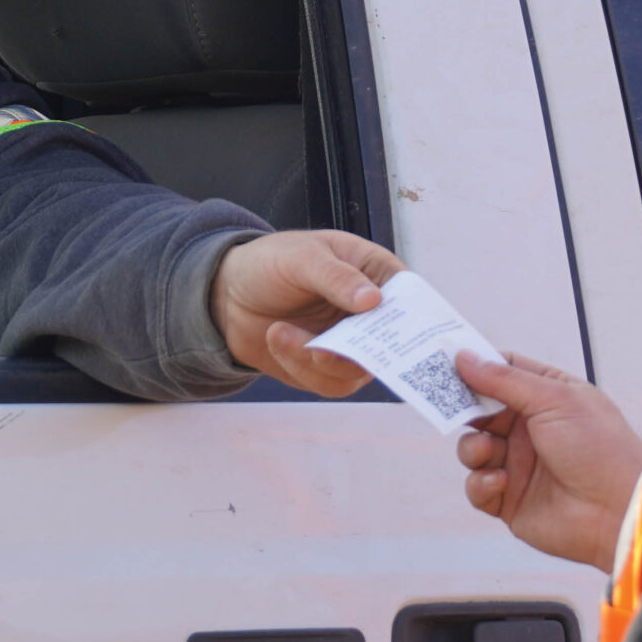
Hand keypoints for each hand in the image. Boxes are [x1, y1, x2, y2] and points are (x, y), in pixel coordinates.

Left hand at [212, 230, 405, 395]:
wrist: (227, 293)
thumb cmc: (271, 261)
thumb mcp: (302, 257)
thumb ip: (336, 278)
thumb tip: (373, 300)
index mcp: (377, 274)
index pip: (411, 300)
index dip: (414, 322)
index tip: (395, 337)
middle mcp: (372, 314)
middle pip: (392, 347)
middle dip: (355, 353)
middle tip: (319, 351)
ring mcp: (352, 344)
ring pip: (357, 372)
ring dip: (315, 360)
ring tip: (279, 332)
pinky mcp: (327, 368)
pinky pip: (329, 383)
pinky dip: (300, 368)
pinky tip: (277, 339)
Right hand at [455, 352, 641, 571]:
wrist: (618, 511)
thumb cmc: (600, 448)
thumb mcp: (554, 400)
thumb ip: (505, 380)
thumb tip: (464, 357)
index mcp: (548, 397)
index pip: (503, 372)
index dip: (475, 365)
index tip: (446, 360)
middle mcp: (531, 429)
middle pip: (479, 411)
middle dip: (462, 408)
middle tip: (444, 404)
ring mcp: (519, 465)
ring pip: (472, 448)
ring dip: (472, 448)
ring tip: (487, 452)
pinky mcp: (510, 500)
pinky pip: (477, 486)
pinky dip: (481, 482)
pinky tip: (500, 482)